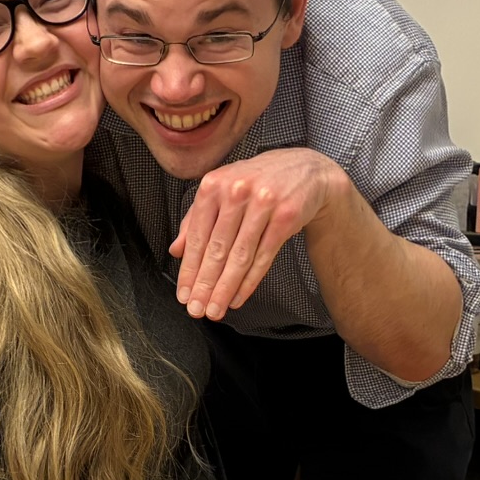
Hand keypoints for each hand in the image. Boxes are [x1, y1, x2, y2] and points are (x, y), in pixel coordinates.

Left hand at [169, 147, 346, 319]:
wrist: (304, 170)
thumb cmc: (257, 181)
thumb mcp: (221, 191)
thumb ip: (195, 219)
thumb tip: (176, 250)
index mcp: (214, 185)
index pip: (197, 236)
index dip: (189, 269)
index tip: (184, 293)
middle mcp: (237, 191)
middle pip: (217, 249)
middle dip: (205, 285)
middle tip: (197, 309)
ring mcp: (263, 204)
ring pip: (240, 256)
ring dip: (225, 288)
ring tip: (215, 309)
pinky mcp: (286, 217)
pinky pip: (264, 257)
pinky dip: (249, 281)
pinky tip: (238, 297)